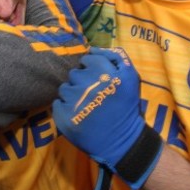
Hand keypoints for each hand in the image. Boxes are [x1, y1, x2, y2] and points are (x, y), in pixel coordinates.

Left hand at [52, 47, 161, 189]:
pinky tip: (78, 115)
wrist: (122, 141)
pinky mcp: (64, 116)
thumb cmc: (126, 107)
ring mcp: (74, 100)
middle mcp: (88, 84)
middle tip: (93, 95)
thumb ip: (116, 56)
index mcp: (105, 73)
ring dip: (72, 95)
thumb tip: (92, 48)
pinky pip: (57, 103)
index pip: (88, 60)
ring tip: (85, 106)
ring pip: (64, 88)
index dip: (92, 69)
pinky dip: (65, 108)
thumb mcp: (131, 77)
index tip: (98, 81)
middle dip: (82, 82)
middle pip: (74, 73)